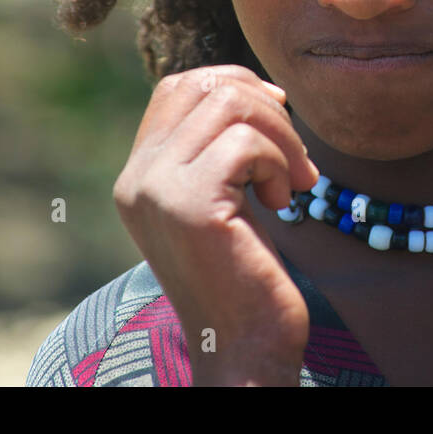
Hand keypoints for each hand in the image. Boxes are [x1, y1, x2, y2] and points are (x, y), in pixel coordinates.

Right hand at [112, 65, 318, 385]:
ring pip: (229, 104)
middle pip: (204, 85)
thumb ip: (221, 150)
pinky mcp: (190, 205)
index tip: (279, 116)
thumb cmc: (245, 276)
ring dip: (282, 136)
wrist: (243, 349)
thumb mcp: (223, 201)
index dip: (235, 83)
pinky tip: (286, 204)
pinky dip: (281, 163)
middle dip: (265, 104)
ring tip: (295, 184)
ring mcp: (157, 189)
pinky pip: (246, 143)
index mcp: (139, 175)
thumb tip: (264, 89)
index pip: (177, 87)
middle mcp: (137, 178)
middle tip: (294, 155)